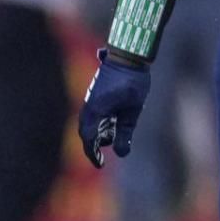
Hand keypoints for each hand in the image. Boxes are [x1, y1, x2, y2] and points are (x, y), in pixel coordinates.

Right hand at [78, 48, 150, 167]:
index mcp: (96, 110)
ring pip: (89, 124)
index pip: (89, 139)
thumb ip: (125, 131)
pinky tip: (111, 125)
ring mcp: (90, 100)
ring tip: (111, 137)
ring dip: (97, 133)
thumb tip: (121, 153)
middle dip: (94, 145)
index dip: (93, 154)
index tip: (100, 164)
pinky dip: (99, 124)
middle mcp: (89, 106)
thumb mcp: (133, 110)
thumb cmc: (133, 81)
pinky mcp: (95, 95)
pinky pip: (93, 115)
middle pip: (86, 133)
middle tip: (104, 156)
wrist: (129, 56)